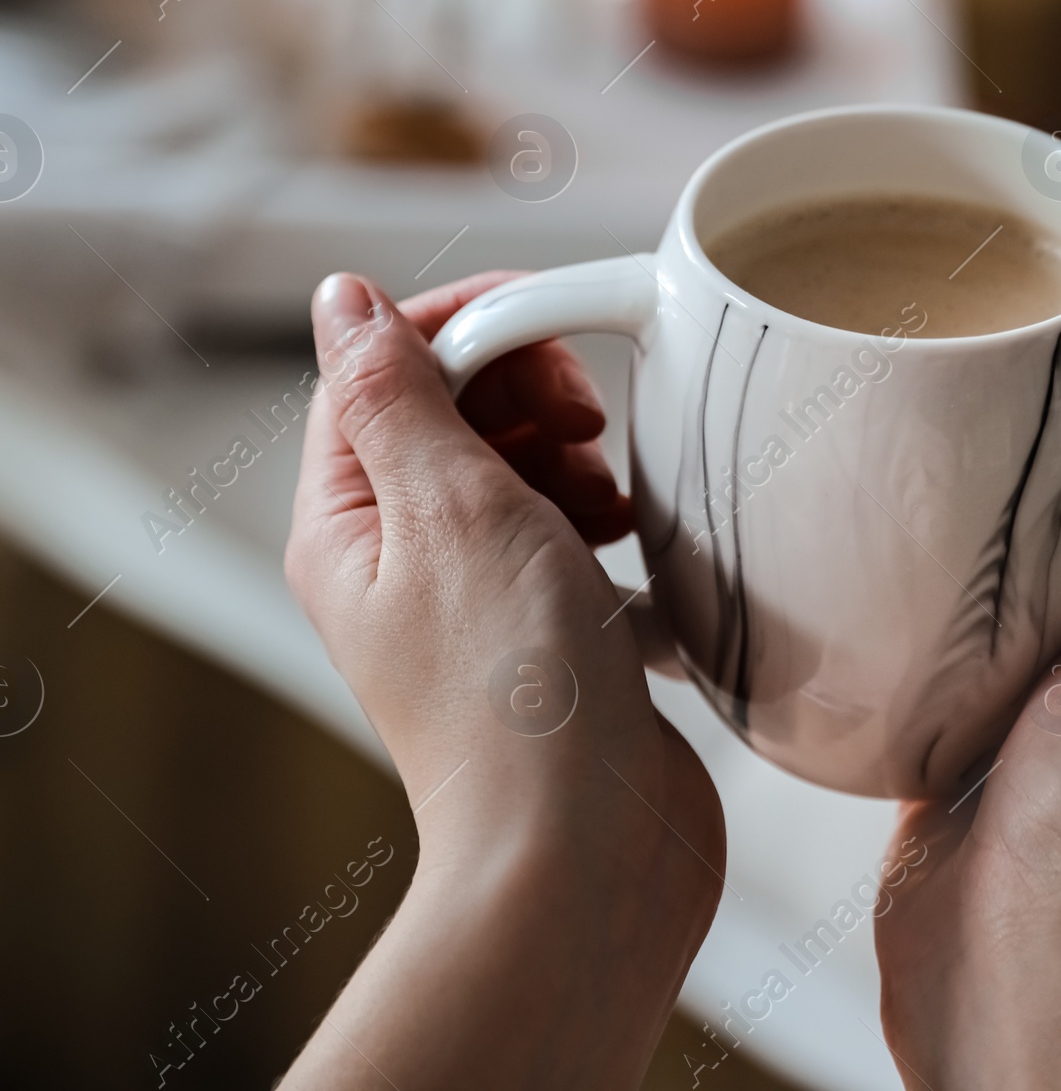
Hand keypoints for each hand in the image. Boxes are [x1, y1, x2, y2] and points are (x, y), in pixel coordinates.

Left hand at [281, 270, 723, 1090]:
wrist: (587, 853)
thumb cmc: (516, 693)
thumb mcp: (449, 506)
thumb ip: (396, 392)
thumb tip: (340, 297)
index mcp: (347, 523)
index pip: (379, 368)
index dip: (464, 325)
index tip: (546, 320)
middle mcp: (396, 557)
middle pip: (451, 406)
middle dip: (526, 388)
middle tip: (582, 421)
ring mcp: (470, 597)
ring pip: (514, 462)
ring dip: (569, 450)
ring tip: (605, 492)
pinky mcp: (540, 631)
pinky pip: (564, 527)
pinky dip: (601, 511)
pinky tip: (629, 535)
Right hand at [875, 467, 1060, 1090]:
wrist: (1012, 945)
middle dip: (1045, 528)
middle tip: (983, 453)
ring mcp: (1039, 746)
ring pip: (1009, 635)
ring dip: (976, 590)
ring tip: (927, 515)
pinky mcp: (958, 774)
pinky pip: (940, 689)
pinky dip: (921, 653)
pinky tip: (886, 610)